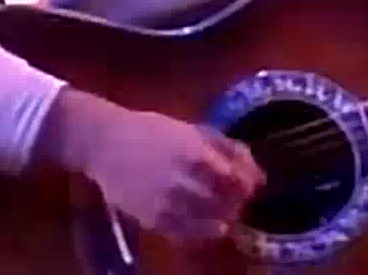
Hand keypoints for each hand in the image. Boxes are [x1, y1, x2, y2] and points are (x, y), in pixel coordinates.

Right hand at [38, 88, 264, 245]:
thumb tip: (261, 175)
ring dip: (221, 219)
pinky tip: (199, 221)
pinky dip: (199, 233)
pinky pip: (185, 236)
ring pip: (209, 224)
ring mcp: (166, 204)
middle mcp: (183, 182)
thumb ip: (229, 150)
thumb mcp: (195, 130)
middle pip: (226, 205)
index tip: (247, 185)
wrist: (106, 144)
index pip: (237, 181)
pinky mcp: (151, 220)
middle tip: (234, 199)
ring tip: (218, 210)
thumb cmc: (155, 131)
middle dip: (236, 204)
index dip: (248, 186)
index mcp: (197, 155)